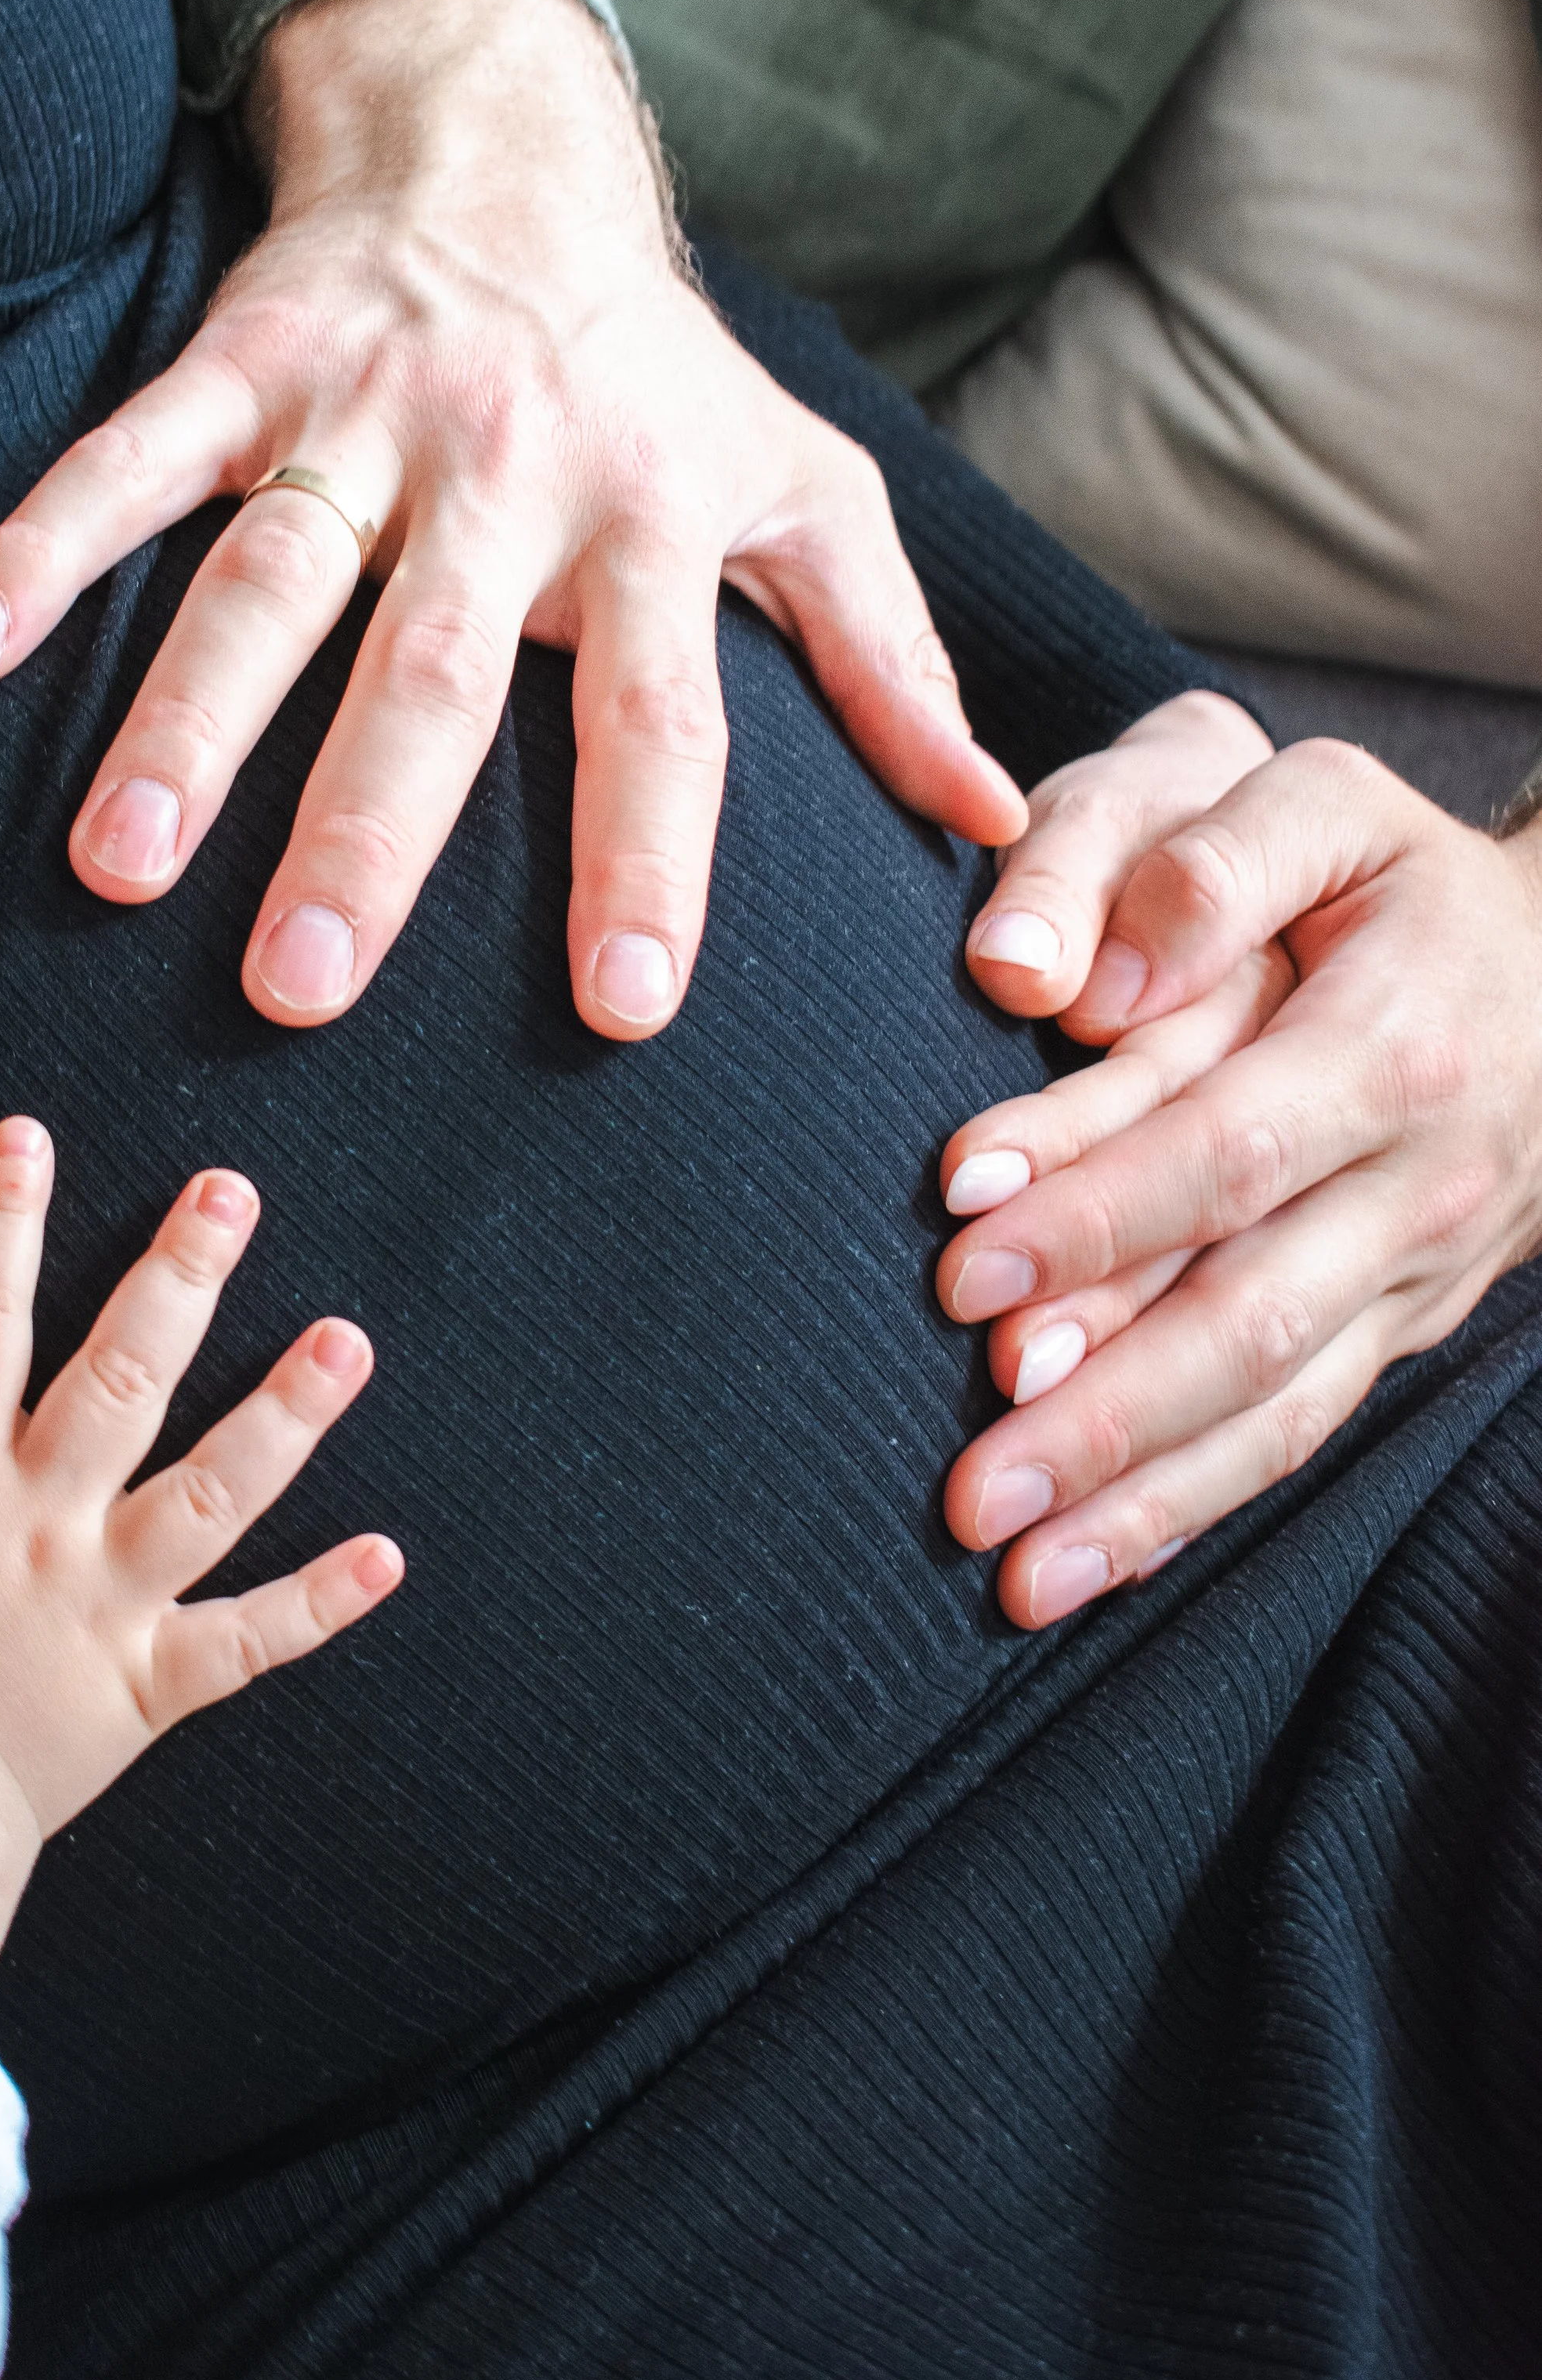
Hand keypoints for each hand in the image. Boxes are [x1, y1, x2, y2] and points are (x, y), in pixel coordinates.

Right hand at [0, 0, 1024, 1040]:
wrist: (510, 153)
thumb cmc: (664, 374)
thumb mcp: (809, 493)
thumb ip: (891, 660)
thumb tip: (993, 827)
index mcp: (650, 527)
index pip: (660, 717)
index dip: (648, 860)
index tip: (621, 1012)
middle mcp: (507, 479)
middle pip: (436, 675)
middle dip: (367, 833)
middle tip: (300, 993)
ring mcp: (363, 415)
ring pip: (266, 577)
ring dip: (186, 718)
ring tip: (114, 863)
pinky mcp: (243, 360)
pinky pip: (132, 456)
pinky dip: (47, 542)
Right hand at [0, 1119, 400, 2004]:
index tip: (30, 1137)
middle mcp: (38, 1523)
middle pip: (120, 1379)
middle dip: (178, 1277)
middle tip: (232, 1192)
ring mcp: (104, 1602)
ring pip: (211, 1493)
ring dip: (285, 1417)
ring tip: (348, 1340)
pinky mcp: (150, 1682)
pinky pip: (249, 1641)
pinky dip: (319, 1603)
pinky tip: (388, 1553)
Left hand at [936, 741, 1541, 1625]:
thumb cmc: (1389, 878)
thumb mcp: (1325, 807)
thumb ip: (1208, 862)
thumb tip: (1075, 979)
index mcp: (1397, 1047)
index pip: (1231, 1145)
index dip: (1100, 1207)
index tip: (961, 1247)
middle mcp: (1418, 1186)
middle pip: (1254, 1313)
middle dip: (1110, 1407)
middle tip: (973, 1475)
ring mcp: (1417, 1277)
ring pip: (1281, 1407)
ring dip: (1146, 1496)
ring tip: (1015, 1572)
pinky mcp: (1397, 1332)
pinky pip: (1301, 1433)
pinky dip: (1198, 1508)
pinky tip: (1096, 1564)